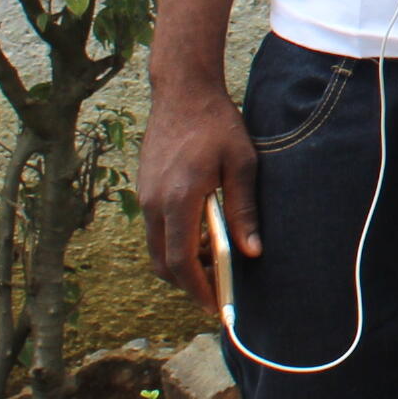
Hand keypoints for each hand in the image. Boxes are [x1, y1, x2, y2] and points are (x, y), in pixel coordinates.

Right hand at [139, 83, 257, 308]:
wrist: (182, 93)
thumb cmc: (218, 124)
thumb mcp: (242, 164)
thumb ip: (244, 209)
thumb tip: (252, 252)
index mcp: (179, 199)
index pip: (180, 261)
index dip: (197, 289)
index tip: (215, 305)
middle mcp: (154, 203)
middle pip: (163, 263)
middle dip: (188, 284)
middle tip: (217, 291)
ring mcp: (145, 197)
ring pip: (157, 248)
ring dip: (181, 263)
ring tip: (214, 263)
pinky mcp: (145, 190)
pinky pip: (156, 230)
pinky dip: (175, 243)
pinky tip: (202, 235)